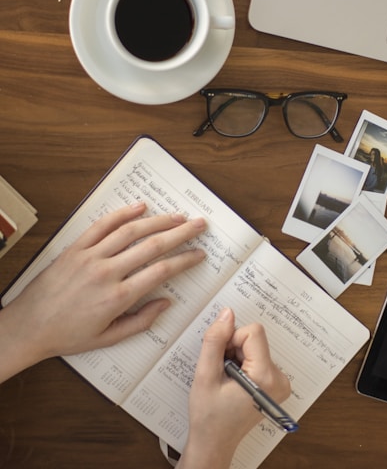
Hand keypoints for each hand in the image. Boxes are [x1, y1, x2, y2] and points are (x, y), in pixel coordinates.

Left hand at [0, 203, 205, 381]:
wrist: (28, 327)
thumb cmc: (67, 335)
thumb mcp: (108, 338)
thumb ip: (141, 321)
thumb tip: (166, 303)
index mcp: (117, 297)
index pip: (161, 271)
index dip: (184, 260)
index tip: (198, 254)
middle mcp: (106, 272)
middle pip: (152, 245)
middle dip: (181, 233)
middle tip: (199, 225)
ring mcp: (90, 256)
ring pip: (131, 231)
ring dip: (158, 221)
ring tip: (177, 216)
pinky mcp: (76, 248)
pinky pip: (102, 225)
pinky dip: (122, 213)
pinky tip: (140, 207)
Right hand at [178, 307, 290, 468]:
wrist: (214, 443)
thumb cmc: (209, 416)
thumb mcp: (205, 375)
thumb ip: (215, 341)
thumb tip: (227, 313)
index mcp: (266, 377)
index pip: (253, 332)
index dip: (231, 340)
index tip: (221, 360)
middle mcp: (279, 378)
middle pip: (255, 339)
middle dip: (233, 349)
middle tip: (222, 373)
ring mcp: (280, 382)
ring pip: (255, 346)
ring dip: (237, 356)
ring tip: (227, 380)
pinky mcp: (275, 383)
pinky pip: (258, 356)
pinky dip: (243, 363)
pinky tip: (234, 382)